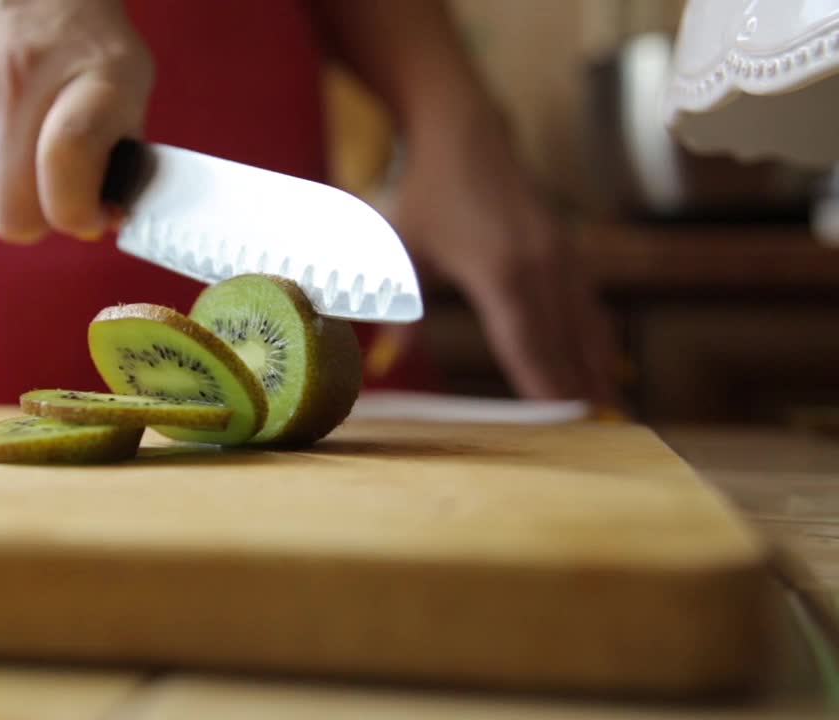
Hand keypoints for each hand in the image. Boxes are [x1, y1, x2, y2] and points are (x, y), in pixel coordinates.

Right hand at [0, 0, 152, 242]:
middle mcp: (21, 74)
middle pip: (12, 206)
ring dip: (7, 193)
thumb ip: (122, 158)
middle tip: (56, 195)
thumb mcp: (130, 83)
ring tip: (28, 152)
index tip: (92, 214)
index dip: (78, 211)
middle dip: (40, 219)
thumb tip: (95, 223)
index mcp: (91, 74)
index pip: (67, 161)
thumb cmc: (87, 44)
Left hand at [386, 111, 620, 406]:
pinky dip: (595, 337)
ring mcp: (560, 253)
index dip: (544, 387)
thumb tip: (386, 361)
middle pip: (562, 342)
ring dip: (593, 369)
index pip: (526, 344)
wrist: (463, 131)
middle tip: (597, 438)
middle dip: (577, 390)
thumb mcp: (404, 253)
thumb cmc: (426, 194)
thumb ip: (400, 313)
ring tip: (610, 413)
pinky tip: (604, 364)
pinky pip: (587, 302)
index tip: (561, 424)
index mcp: (499, 271)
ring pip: (583, 324)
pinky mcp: (566, 247)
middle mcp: (540, 264)